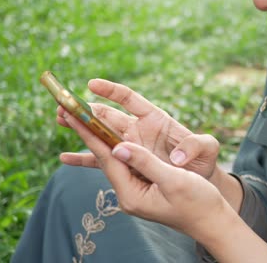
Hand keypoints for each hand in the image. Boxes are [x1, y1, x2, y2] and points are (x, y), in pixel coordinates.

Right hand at [57, 79, 220, 179]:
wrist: (198, 181)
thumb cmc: (203, 160)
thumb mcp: (207, 150)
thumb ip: (197, 146)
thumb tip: (176, 158)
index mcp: (155, 119)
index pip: (130, 99)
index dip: (111, 91)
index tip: (91, 84)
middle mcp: (138, 130)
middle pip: (108, 116)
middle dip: (87, 110)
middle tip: (65, 105)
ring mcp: (130, 146)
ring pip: (100, 135)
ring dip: (80, 128)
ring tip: (59, 119)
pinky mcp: (126, 163)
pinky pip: (102, 160)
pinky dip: (84, 159)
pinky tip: (65, 158)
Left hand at [62, 112, 266, 262]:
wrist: (212, 221)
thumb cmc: (198, 202)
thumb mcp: (174, 181)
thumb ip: (146, 163)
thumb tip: (119, 147)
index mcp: (132, 194)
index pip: (105, 158)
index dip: (89, 133)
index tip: (72, 113)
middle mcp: (128, 193)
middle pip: (102, 157)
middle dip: (84, 132)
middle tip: (63, 110)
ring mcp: (134, 190)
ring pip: (111, 158)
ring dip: (95, 137)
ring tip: (75, 119)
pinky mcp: (142, 186)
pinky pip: (123, 162)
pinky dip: (112, 145)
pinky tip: (103, 138)